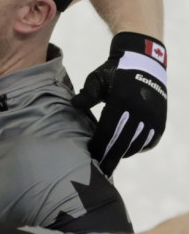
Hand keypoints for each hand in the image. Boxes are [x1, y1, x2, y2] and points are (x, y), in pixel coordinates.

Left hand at [72, 32, 166, 175]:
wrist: (143, 63)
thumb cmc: (114, 72)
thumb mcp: (97, 79)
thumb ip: (87, 94)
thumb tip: (73, 106)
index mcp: (122, 101)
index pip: (108, 131)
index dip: (98, 145)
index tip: (89, 154)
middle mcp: (140, 112)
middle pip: (122, 142)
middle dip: (110, 157)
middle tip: (100, 169)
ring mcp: (152, 118)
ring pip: (136, 144)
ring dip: (123, 154)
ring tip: (110, 160)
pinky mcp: (160, 121)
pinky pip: (149, 142)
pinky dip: (137, 147)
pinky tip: (125, 150)